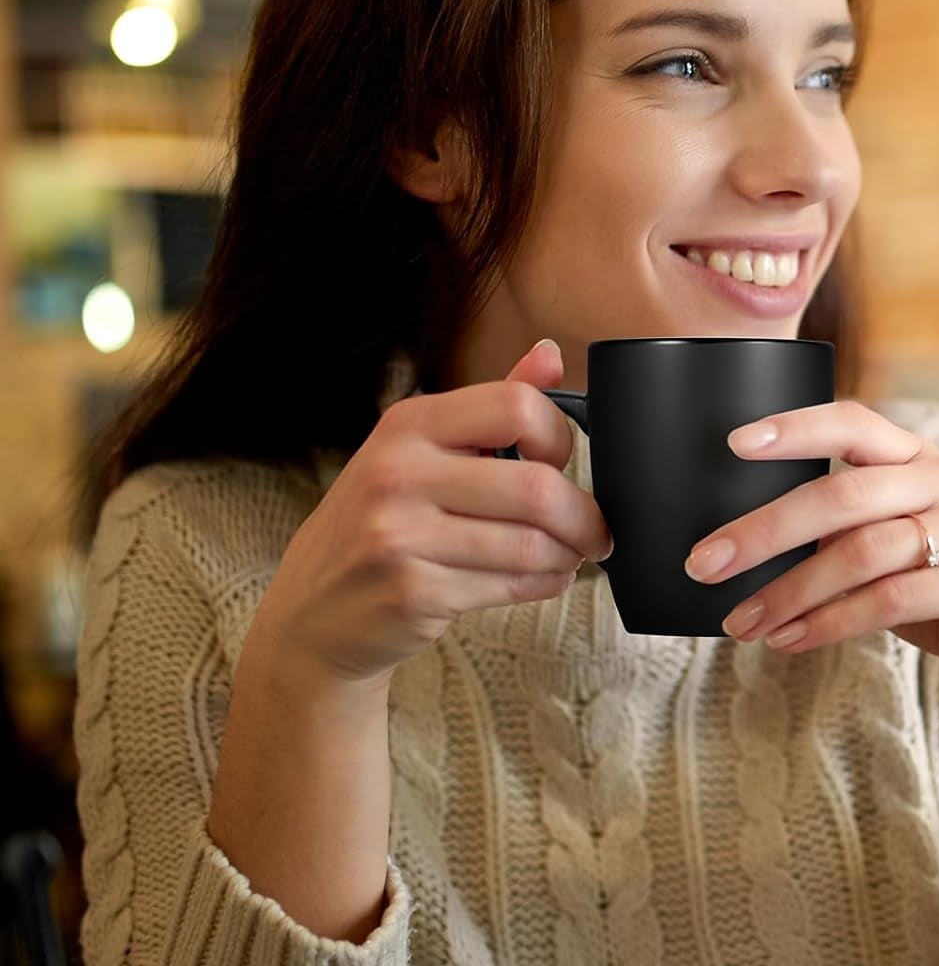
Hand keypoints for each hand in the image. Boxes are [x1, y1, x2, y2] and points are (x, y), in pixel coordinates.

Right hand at [252, 339, 613, 688]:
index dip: (560, 436)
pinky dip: (545, 584)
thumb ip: (491, 406)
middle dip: (584, 516)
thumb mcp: (422, 451)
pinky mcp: (412, 592)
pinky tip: (543, 578)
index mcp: (408, 424)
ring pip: (531, 545)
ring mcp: (400, 536)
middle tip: (597, 530)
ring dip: (569, 555)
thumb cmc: (382, 522)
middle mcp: (399, 474)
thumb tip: (550, 355)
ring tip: (570, 556)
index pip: (516, 407)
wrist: (313, 611)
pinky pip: (511, 586)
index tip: (563, 461)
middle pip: (536, 488)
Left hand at [684, 401, 938, 715]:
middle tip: (704, 562)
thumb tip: (742, 542)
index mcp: (923, 458)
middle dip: (763, 529)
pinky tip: (788, 640)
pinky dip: (828, 623)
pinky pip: (889, 600)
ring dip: (789, 591)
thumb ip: (839, 532)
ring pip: (860, 552)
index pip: (853, 422)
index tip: (733, 443)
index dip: (793, 428)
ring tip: (740, 622)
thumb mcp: (889, 553)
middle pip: (842, 492)